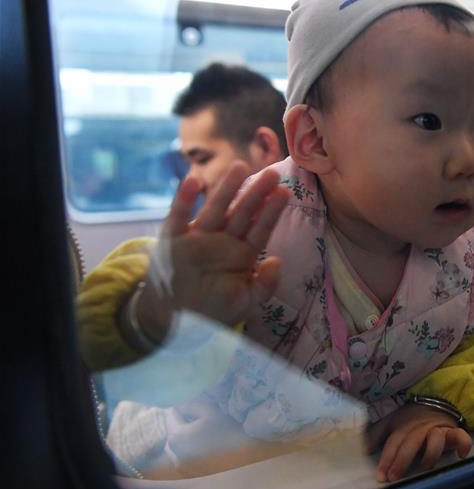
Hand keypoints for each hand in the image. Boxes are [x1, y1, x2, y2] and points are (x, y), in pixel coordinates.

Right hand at [130, 161, 289, 342]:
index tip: (285, 192)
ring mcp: (198, 238)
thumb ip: (264, 286)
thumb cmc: (214, 309)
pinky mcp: (173, 240)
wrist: (176, 321)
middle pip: (242, 213)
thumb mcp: (245, 302)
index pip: (260, 229)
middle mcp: (222, 241)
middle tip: (272, 173)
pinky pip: (178, 216)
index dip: (272, 212)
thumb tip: (277, 262)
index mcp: (242, 254)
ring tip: (240, 167)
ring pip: (215, 208)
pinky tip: (193, 181)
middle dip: (256, 194)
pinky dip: (184, 199)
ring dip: (226, 189)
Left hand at [366, 403, 471, 482]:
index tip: (380, 476)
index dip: (386, 459)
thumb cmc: (412, 414)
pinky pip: (461, 436)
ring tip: (425, 467)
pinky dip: (463, 444)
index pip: (394, 443)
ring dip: (430, 453)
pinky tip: (460, 455)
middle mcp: (420, 428)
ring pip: (436, 439)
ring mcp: (438, 429)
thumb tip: (365, 448)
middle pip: (411, 443)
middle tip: (394, 477)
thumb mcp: (393, 420)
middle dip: (402, 461)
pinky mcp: (453, 430)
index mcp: (405, 426)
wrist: (436, 398)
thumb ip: (378, 433)